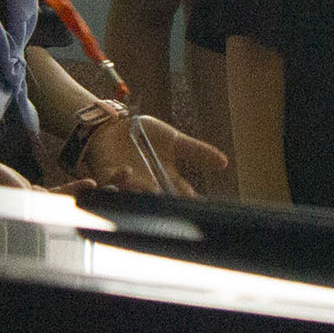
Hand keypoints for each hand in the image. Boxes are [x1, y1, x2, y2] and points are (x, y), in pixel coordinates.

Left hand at [78, 113, 226, 195]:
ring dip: (143, 193)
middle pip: (161, 199)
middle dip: (167, 202)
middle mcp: (149, 185)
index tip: (202, 207)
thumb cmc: (143, 133)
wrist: (114, 125)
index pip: (183, 194)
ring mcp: (129, 184)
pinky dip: (119, 180)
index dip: (193, 202)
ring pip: (137, 196)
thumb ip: (197, 151)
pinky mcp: (109, 177)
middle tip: (174, 201)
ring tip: (151, 187)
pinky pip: (113, 185)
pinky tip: (127, 171)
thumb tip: (224, 163)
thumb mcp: (174, 139)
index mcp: (166, 178)